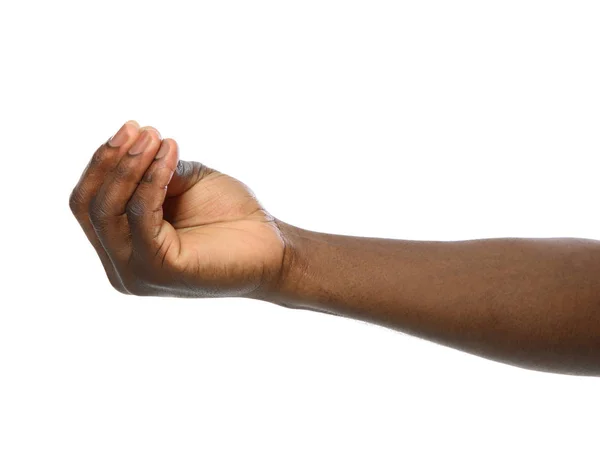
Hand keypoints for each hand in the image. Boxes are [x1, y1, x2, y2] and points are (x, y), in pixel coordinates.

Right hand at [69, 121, 285, 297]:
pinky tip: (171, 154)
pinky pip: (142, 217)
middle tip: (137, 128)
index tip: (131, 128)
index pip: (90, 203)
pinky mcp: (160, 271)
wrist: (274, 247)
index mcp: (123, 247)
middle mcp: (122, 266)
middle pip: (89, 206)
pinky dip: (152, 180)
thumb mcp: (185, 183)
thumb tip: (133, 147)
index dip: (103, 163)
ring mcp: (137, 273)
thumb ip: (154, 172)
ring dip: (130, 166)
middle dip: (110, 161)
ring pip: (108, 211)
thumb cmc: (232, 217)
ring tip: (155, 136)